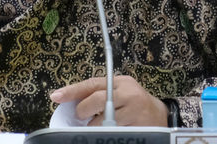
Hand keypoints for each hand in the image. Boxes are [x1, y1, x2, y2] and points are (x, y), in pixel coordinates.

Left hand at [50, 75, 167, 126]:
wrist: (160, 116)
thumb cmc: (134, 104)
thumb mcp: (120, 92)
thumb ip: (100, 94)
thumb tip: (72, 103)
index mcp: (120, 82)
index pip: (92, 84)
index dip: (73, 90)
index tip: (56, 96)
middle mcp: (127, 93)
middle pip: (96, 100)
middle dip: (84, 111)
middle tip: (82, 117)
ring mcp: (133, 110)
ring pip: (102, 120)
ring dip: (95, 126)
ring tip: (100, 125)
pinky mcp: (137, 126)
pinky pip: (113, 132)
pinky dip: (106, 133)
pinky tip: (109, 131)